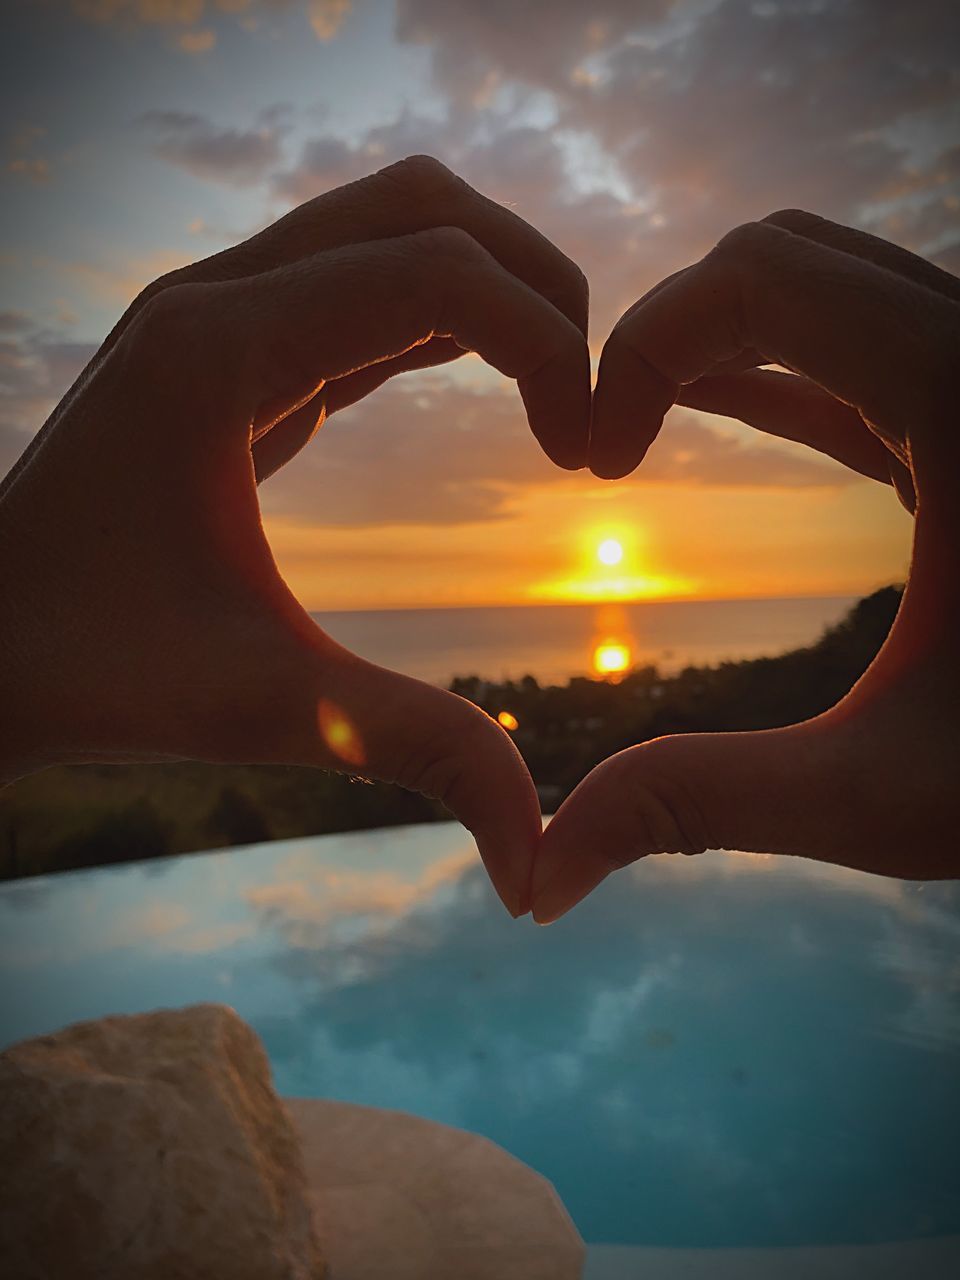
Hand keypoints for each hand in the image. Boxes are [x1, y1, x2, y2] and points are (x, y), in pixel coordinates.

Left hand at [0, 156, 590, 917]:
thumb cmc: (91, 672)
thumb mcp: (270, 708)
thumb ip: (419, 756)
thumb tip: (538, 861)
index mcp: (218, 351)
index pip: (432, 270)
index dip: (544, 343)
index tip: (583, 458)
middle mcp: (214, 299)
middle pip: (420, 204)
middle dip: (533, 279)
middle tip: (585, 398)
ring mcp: (216, 316)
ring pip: (389, 229)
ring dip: (489, 290)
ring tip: (553, 396)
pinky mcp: (227, 355)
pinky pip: (356, 292)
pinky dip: (440, 322)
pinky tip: (488, 390)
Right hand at [531, 210, 959, 922]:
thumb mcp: (882, 795)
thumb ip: (703, 805)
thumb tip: (546, 873)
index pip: (757, 277)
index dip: (642, 348)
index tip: (592, 465)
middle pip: (785, 256)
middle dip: (671, 327)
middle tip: (604, 441)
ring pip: (828, 285)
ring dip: (721, 340)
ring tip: (636, 430)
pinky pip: (864, 350)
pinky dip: (778, 371)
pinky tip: (715, 411)